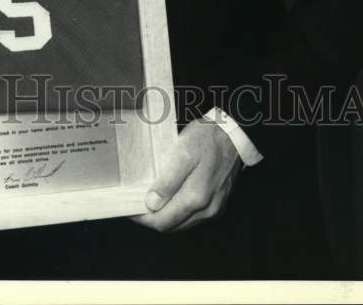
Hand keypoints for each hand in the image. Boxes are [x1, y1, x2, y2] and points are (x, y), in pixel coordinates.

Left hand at [133, 118, 242, 232]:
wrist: (234, 135)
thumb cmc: (207, 139)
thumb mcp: (183, 152)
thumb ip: (168, 180)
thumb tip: (151, 204)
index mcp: (196, 197)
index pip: (162, 222)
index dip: (142, 218)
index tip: (129, 207)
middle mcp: (206, 210)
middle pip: (170, 226)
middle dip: (150, 219)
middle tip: (135, 204)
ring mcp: (213, 210)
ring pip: (181, 224)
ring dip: (164, 217)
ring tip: (149, 201)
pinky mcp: (218, 205)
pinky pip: (192, 218)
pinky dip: (177, 213)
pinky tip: (170, 199)